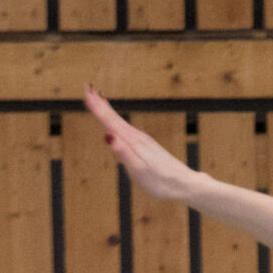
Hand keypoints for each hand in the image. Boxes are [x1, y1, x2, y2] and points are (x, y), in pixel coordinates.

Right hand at [82, 87, 195, 204]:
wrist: (185, 184)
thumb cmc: (162, 183)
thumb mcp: (140, 172)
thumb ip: (124, 154)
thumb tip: (108, 136)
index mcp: (133, 142)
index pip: (110, 122)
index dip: (97, 107)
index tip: (86, 92)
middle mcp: (137, 137)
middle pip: (114, 118)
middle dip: (99, 104)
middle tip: (86, 88)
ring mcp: (142, 140)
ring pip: (120, 121)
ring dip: (107, 110)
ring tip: (97, 99)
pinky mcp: (146, 145)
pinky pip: (126, 128)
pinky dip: (117, 121)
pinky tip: (115, 122)